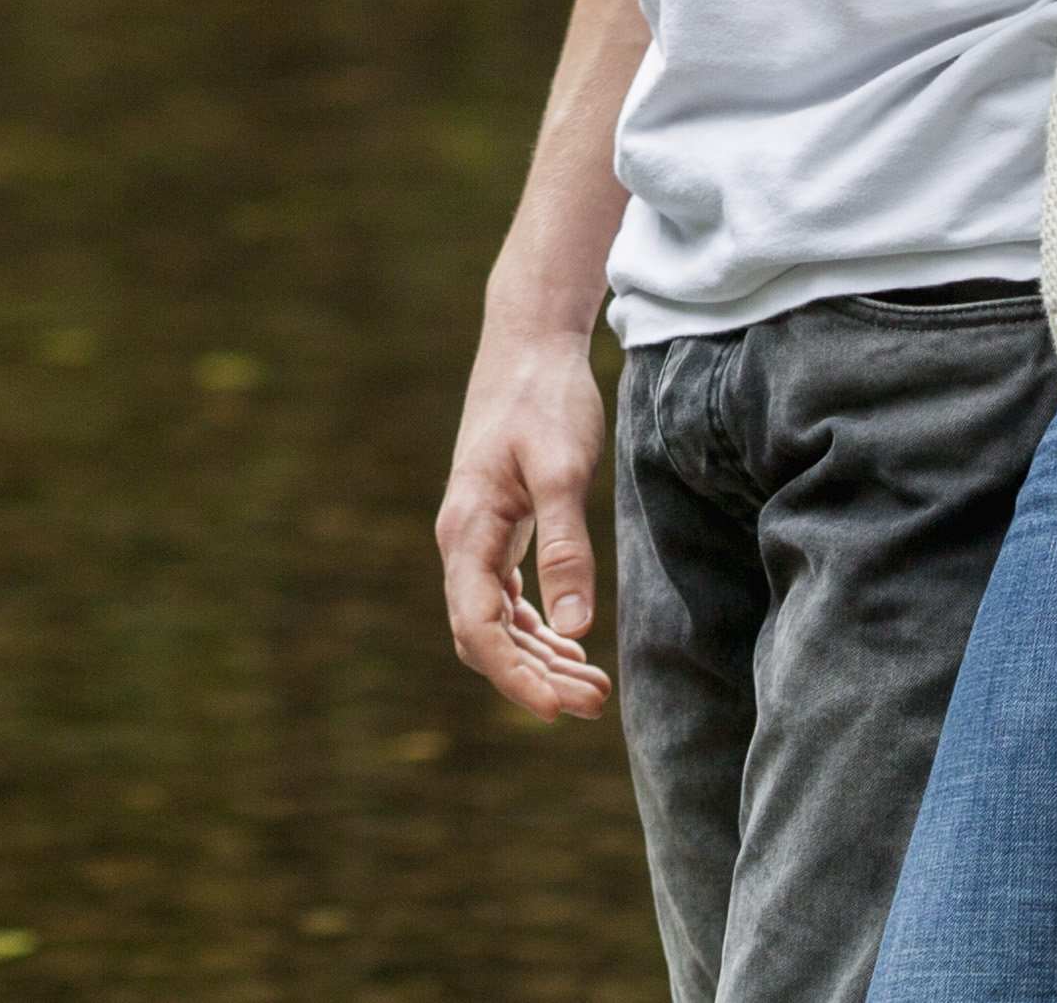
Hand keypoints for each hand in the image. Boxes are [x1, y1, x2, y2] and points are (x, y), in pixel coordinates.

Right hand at [436, 322, 614, 721]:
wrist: (529, 346)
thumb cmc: (545, 398)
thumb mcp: (563, 469)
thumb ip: (566, 545)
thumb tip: (576, 629)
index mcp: (468, 531)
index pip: (478, 629)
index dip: (514, 678)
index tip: (557, 711)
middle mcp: (462, 541)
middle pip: (483, 637)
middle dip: (533, 679)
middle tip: (594, 702)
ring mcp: (476, 537)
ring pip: (495, 624)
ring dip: (538, 661)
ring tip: (593, 688)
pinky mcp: (497, 529)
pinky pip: (505, 600)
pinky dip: (536, 631)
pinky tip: (572, 646)